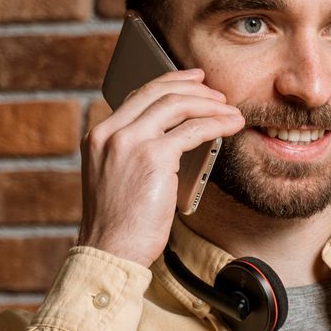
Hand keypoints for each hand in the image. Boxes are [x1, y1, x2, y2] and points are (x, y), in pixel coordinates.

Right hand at [76, 69, 246, 266]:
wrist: (110, 250)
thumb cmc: (120, 225)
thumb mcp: (118, 178)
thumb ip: (134, 153)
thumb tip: (174, 138)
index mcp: (98, 136)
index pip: (137, 96)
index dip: (169, 83)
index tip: (193, 80)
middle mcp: (109, 133)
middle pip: (157, 92)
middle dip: (194, 88)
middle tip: (219, 94)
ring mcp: (129, 142)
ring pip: (177, 105)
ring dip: (210, 105)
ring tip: (231, 111)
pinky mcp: (152, 156)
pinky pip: (193, 129)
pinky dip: (217, 124)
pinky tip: (231, 126)